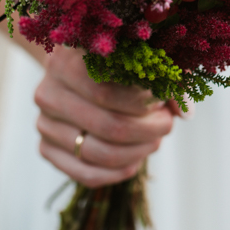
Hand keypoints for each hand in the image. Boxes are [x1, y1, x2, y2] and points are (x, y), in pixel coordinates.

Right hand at [34, 47, 174, 187]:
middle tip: (166, 124)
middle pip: (109, 126)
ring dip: (138, 151)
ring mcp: (43, 122)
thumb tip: (186, 113)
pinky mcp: (45, 148)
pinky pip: (87, 174)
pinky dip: (119, 172)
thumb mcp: (140, 56)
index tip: (163, 101)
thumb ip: (166, 77)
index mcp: (68, 58)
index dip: (146, 102)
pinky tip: (136, 159)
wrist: (74, 70)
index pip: (111, 90)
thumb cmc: (116, 60)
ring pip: (100, 153)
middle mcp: (48, 90)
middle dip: (149, 130)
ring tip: (155, 139)